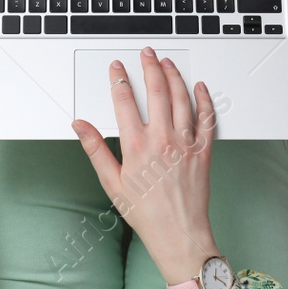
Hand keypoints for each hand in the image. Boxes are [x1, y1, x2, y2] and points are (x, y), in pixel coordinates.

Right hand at [72, 49, 219, 288]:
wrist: (179, 234)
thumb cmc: (146, 214)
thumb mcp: (112, 183)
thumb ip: (96, 149)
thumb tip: (81, 126)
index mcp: (137, 146)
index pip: (124, 101)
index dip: (119, 79)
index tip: (116, 68)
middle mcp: (163, 139)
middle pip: (157, 90)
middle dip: (149, 66)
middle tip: (145, 54)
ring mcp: (185, 143)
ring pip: (182, 98)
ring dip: (174, 75)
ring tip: (167, 62)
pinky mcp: (203, 150)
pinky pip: (207, 118)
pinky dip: (204, 99)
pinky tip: (199, 86)